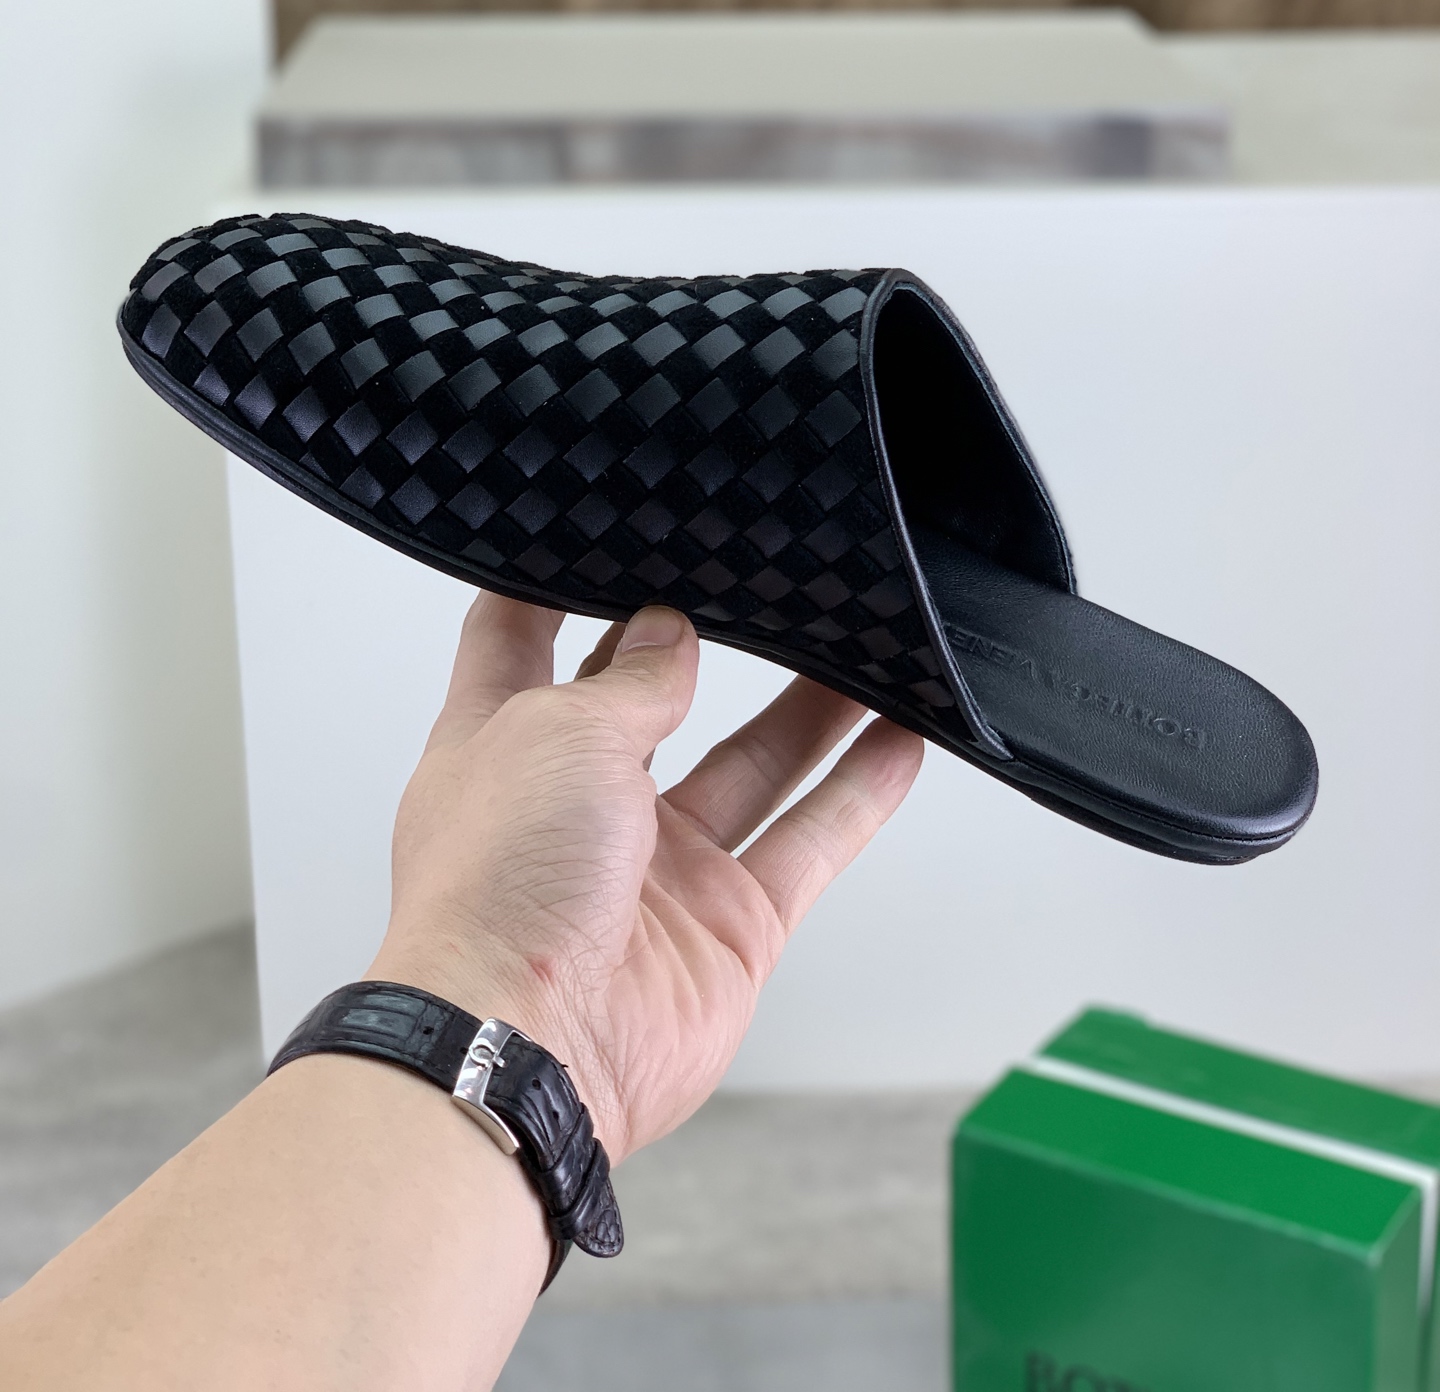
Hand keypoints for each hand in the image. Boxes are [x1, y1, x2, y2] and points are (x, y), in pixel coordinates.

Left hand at [371, 594, 923, 1161]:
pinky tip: (902, 740)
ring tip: (866, 642)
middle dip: (701, 642)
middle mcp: (579, 804)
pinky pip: (808, 843)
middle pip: (653, 699)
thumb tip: (671, 636)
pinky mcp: (729, 926)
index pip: (518, 640)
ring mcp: (659, 869)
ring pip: (753, 763)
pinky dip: (856, 794)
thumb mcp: (560, 733)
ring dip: (812, 708)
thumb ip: (632, 680)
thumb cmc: (498, 888)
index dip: (551, 584)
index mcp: (504, 745)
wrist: (527, 1050)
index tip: (593, 530)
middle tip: (763, 582)